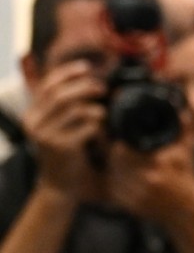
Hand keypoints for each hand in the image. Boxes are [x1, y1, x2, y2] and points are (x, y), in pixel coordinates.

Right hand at [21, 61, 106, 200]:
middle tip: (102, 88)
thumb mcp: (58, 127)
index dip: (67, 73)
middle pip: (62, 95)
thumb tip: (88, 82)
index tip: (86, 68)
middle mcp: (34, 123)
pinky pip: (87, 128)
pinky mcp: (61, 147)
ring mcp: (46, 135)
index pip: (47, 85)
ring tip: (103, 115)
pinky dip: (99, 127)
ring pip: (76, 110)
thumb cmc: (64, 153)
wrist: (59, 185)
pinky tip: (102, 134)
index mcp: (32, 114)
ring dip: (96, 109)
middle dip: (85, 87)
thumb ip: (65, 107)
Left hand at [104, 128, 193, 227]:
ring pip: (112, 175)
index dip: (119, 144)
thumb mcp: (187, 152)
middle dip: (114, 155)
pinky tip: (121, 180)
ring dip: (112, 169)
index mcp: (159, 164)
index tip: (122, 142)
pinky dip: (114, 184)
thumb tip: (182, 110)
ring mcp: (138, 195)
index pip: (124, 149)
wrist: (188, 212)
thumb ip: (184, 129)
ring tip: (118, 165)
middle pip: (115, 161)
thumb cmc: (187, 179)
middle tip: (116, 151)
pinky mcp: (130, 207)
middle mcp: (148, 180)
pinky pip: (113, 190)